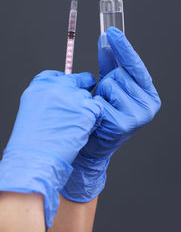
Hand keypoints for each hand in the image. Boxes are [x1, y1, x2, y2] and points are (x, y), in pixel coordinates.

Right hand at [0, 70, 102, 226]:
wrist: (35, 157)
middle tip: (75, 110)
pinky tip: (81, 130)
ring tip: (73, 125)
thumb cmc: (32, 137)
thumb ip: (50, 93)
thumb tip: (65, 88)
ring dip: (86, 109)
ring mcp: (73, 98)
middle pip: (80, 81)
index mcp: (42, 83)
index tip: (70, 90)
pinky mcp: (86, 111)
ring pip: (89, 97)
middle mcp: (58, 86)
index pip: (62, 74)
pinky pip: (97, 109)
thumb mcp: (34, 107)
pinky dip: (93, 119)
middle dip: (80, 95)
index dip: (69, 83)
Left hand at [61, 27, 160, 201]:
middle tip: (107, 97)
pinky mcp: (124, 124)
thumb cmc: (107, 111)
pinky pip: (101, 100)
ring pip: (110, 84)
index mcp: (148, 92)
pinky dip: (95, 105)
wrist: (97, 142)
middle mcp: (149, 103)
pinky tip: (99, 117)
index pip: (135, 65)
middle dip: (107, 81)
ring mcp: (139, 115)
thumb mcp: (111, 85)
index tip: (111, 31)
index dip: (123, 48)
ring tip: (104, 107)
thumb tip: (105, 40)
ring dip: (101, 93)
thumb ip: (111, 63)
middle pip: (119, 73)